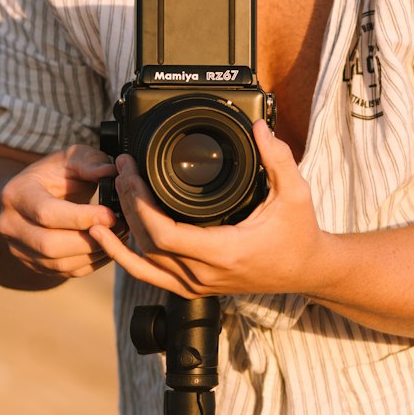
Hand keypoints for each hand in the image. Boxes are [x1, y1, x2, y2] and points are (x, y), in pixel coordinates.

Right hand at [0, 145, 118, 280]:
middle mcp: (10, 225)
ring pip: (59, 264)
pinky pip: (66, 272)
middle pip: (50, 245)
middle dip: (90, 240)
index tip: (111, 215)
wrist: (38, 193)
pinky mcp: (34, 265)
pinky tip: (109, 247)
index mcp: (16, 194)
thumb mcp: (72, 158)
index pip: (47, 213)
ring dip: (95, 253)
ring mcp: (19, 249)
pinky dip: (92, 263)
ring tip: (119, 236)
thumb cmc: (58, 173)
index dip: (82, 217)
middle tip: (120, 228)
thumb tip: (111, 172)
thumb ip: (91, 162)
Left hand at [88, 120, 326, 297]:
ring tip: (107, 198)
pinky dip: (127, 258)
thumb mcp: (295, 191)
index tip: (133, 171)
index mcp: (224, 251)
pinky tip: (110, 238)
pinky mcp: (195, 287)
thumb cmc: (299, 232)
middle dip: (128, 204)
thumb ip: (277, 158)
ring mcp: (198, 285)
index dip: (140, 203)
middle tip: (122, 169)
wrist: (306, 269)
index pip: (164, 235)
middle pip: (146, 244)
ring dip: (121, 232)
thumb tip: (258, 127)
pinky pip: (151, 277)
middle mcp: (206, 274)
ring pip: (144, 263)